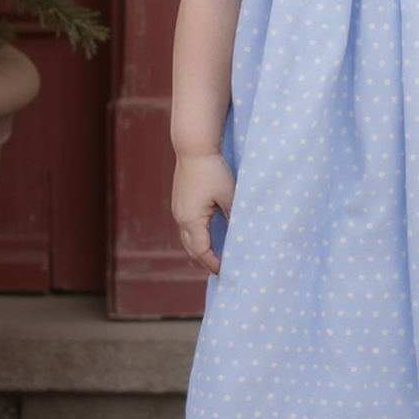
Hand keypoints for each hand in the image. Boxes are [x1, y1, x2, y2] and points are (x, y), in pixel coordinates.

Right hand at [172, 152, 234, 275]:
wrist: (194, 148)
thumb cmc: (213, 171)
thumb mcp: (229, 196)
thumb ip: (233, 217)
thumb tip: (240, 233)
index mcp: (191, 219)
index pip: (201, 251)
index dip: (213, 263)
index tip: (225, 270)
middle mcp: (181, 217)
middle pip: (192, 247)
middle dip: (206, 259)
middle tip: (222, 266)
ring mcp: (178, 209)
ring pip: (189, 236)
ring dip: (201, 247)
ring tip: (217, 254)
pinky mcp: (180, 201)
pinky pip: (188, 225)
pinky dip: (198, 234)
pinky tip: (210, 233)